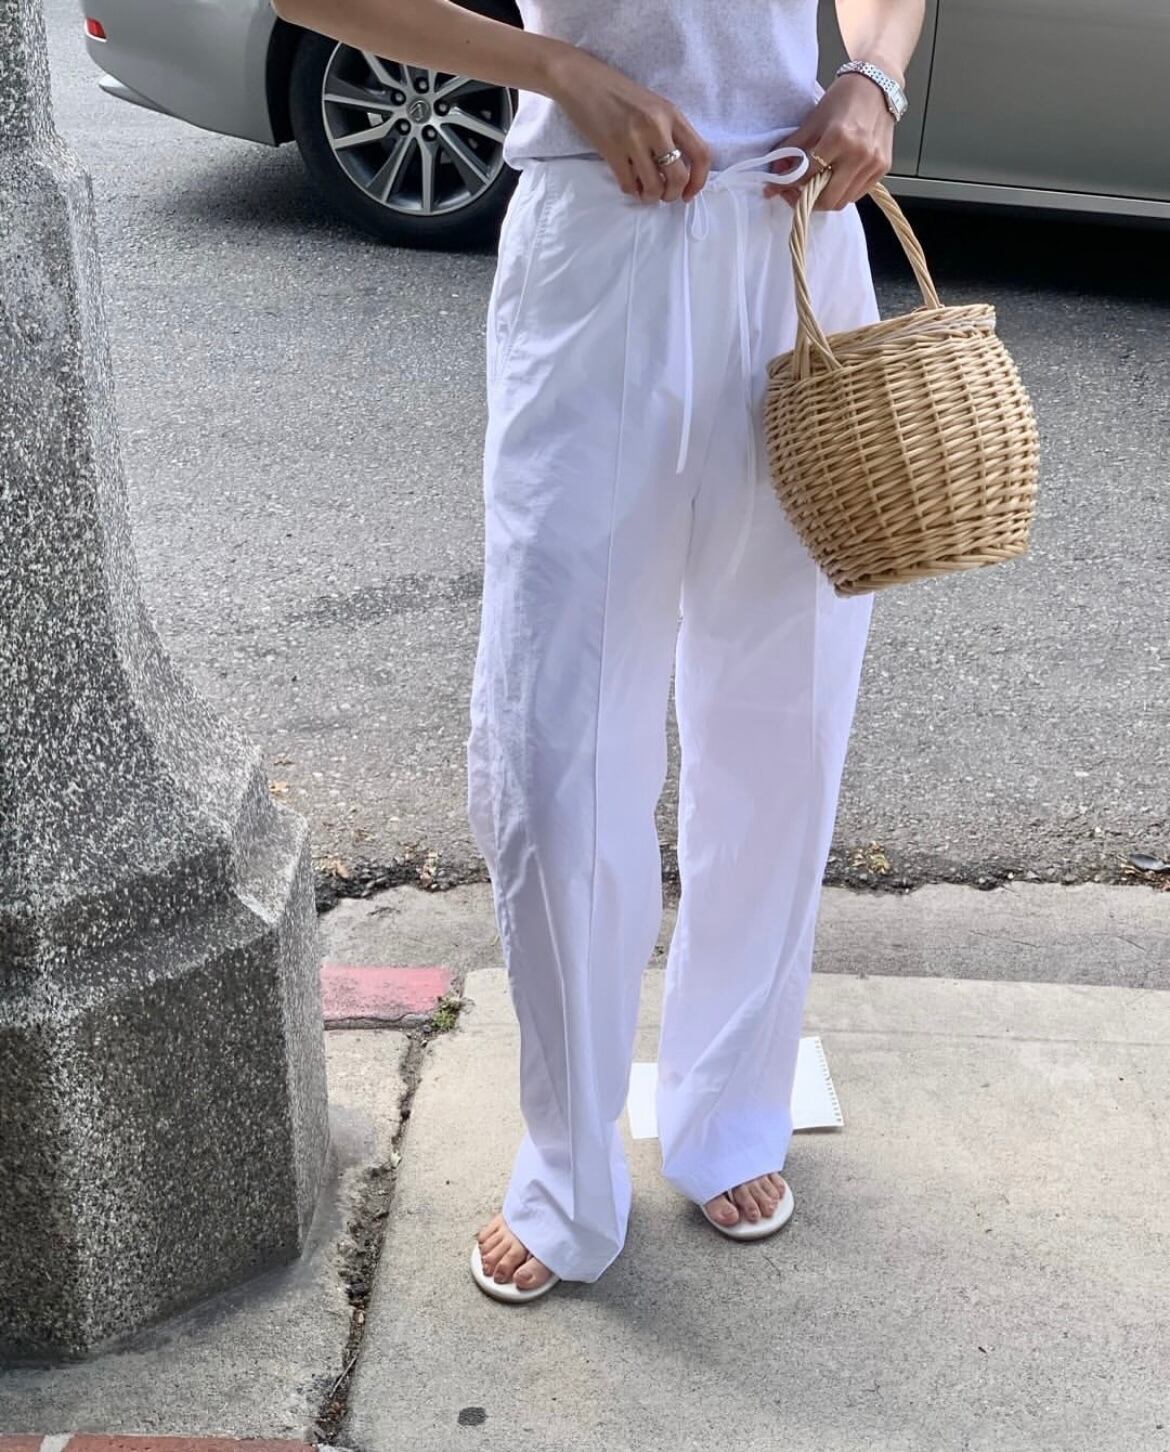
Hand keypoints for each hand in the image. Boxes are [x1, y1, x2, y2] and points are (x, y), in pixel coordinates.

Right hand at [544, 47, 711, 202]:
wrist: (582, 80)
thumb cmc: (619, 93)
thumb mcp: (654, 106)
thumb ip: (670, 132)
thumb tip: (680, 169)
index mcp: (672, 114)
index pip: (701, 154)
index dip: (699, 181)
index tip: (689, 194)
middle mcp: (656, 126)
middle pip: (679, 177)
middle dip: (673, 195)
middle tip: (664, 195)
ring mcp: (633, 138)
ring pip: (654, 186)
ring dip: (651, 196)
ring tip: (645, 191)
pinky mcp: (611, 149)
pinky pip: (628, 184)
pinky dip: (631, 190)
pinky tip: (629, 182)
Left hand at [765, 73, 894, 209]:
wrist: (877, 84)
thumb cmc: (844, 98)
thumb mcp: (813, 120)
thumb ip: (793, 148)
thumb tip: (775, 171)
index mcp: (839, 138)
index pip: (807, 175)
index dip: (788, 185)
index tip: (778, 187)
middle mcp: (859, 154)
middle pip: (827, 200)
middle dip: (807, 201)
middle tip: (797, 193)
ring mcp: (873, 163)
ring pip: (843, 201)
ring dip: (825, 199)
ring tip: (815, 186)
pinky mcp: (883, 168)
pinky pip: (857, 194)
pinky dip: (842, 193)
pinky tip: (834, 180)